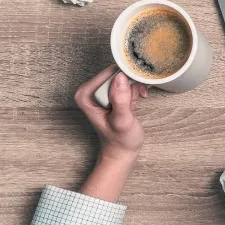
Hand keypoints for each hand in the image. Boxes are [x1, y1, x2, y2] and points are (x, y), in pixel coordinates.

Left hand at [74, 65, 148, 201]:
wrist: (122, 151)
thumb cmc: (120, 140)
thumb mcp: (122, 121)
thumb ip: (120, 101)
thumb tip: (120, 78)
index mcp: (85, 95)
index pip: (108, 73)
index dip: (124, 78)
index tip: (135, 89)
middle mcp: (91, 90)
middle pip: (116, 72)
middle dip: (131, 82)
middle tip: (138, 96)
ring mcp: (101, 91)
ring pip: (123, 76)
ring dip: (135, 86)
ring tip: (138, 100)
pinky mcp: (112, 93)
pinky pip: (126, 81)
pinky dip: (136, 88)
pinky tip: (140, 98)